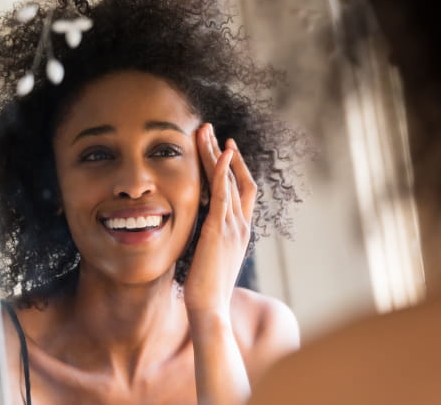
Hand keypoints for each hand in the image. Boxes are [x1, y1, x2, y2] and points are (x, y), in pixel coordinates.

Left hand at [183, 123, 256, 318]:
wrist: (210, 309)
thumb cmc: (206, 291)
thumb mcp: (211, 259)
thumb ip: (209, 241)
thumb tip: (198, 233)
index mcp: (240, 231)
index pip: (241, 191)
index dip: (233, 168)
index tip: (223, 149)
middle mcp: (241, 224)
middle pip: (239, 178)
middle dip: (226, 152)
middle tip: (212, 130)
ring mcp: (233, 226)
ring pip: (229, 180)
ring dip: (217, 153)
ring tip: (206, 131)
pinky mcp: (220, 229)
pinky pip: (224, 193)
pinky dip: (223, 170)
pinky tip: (220, 152)